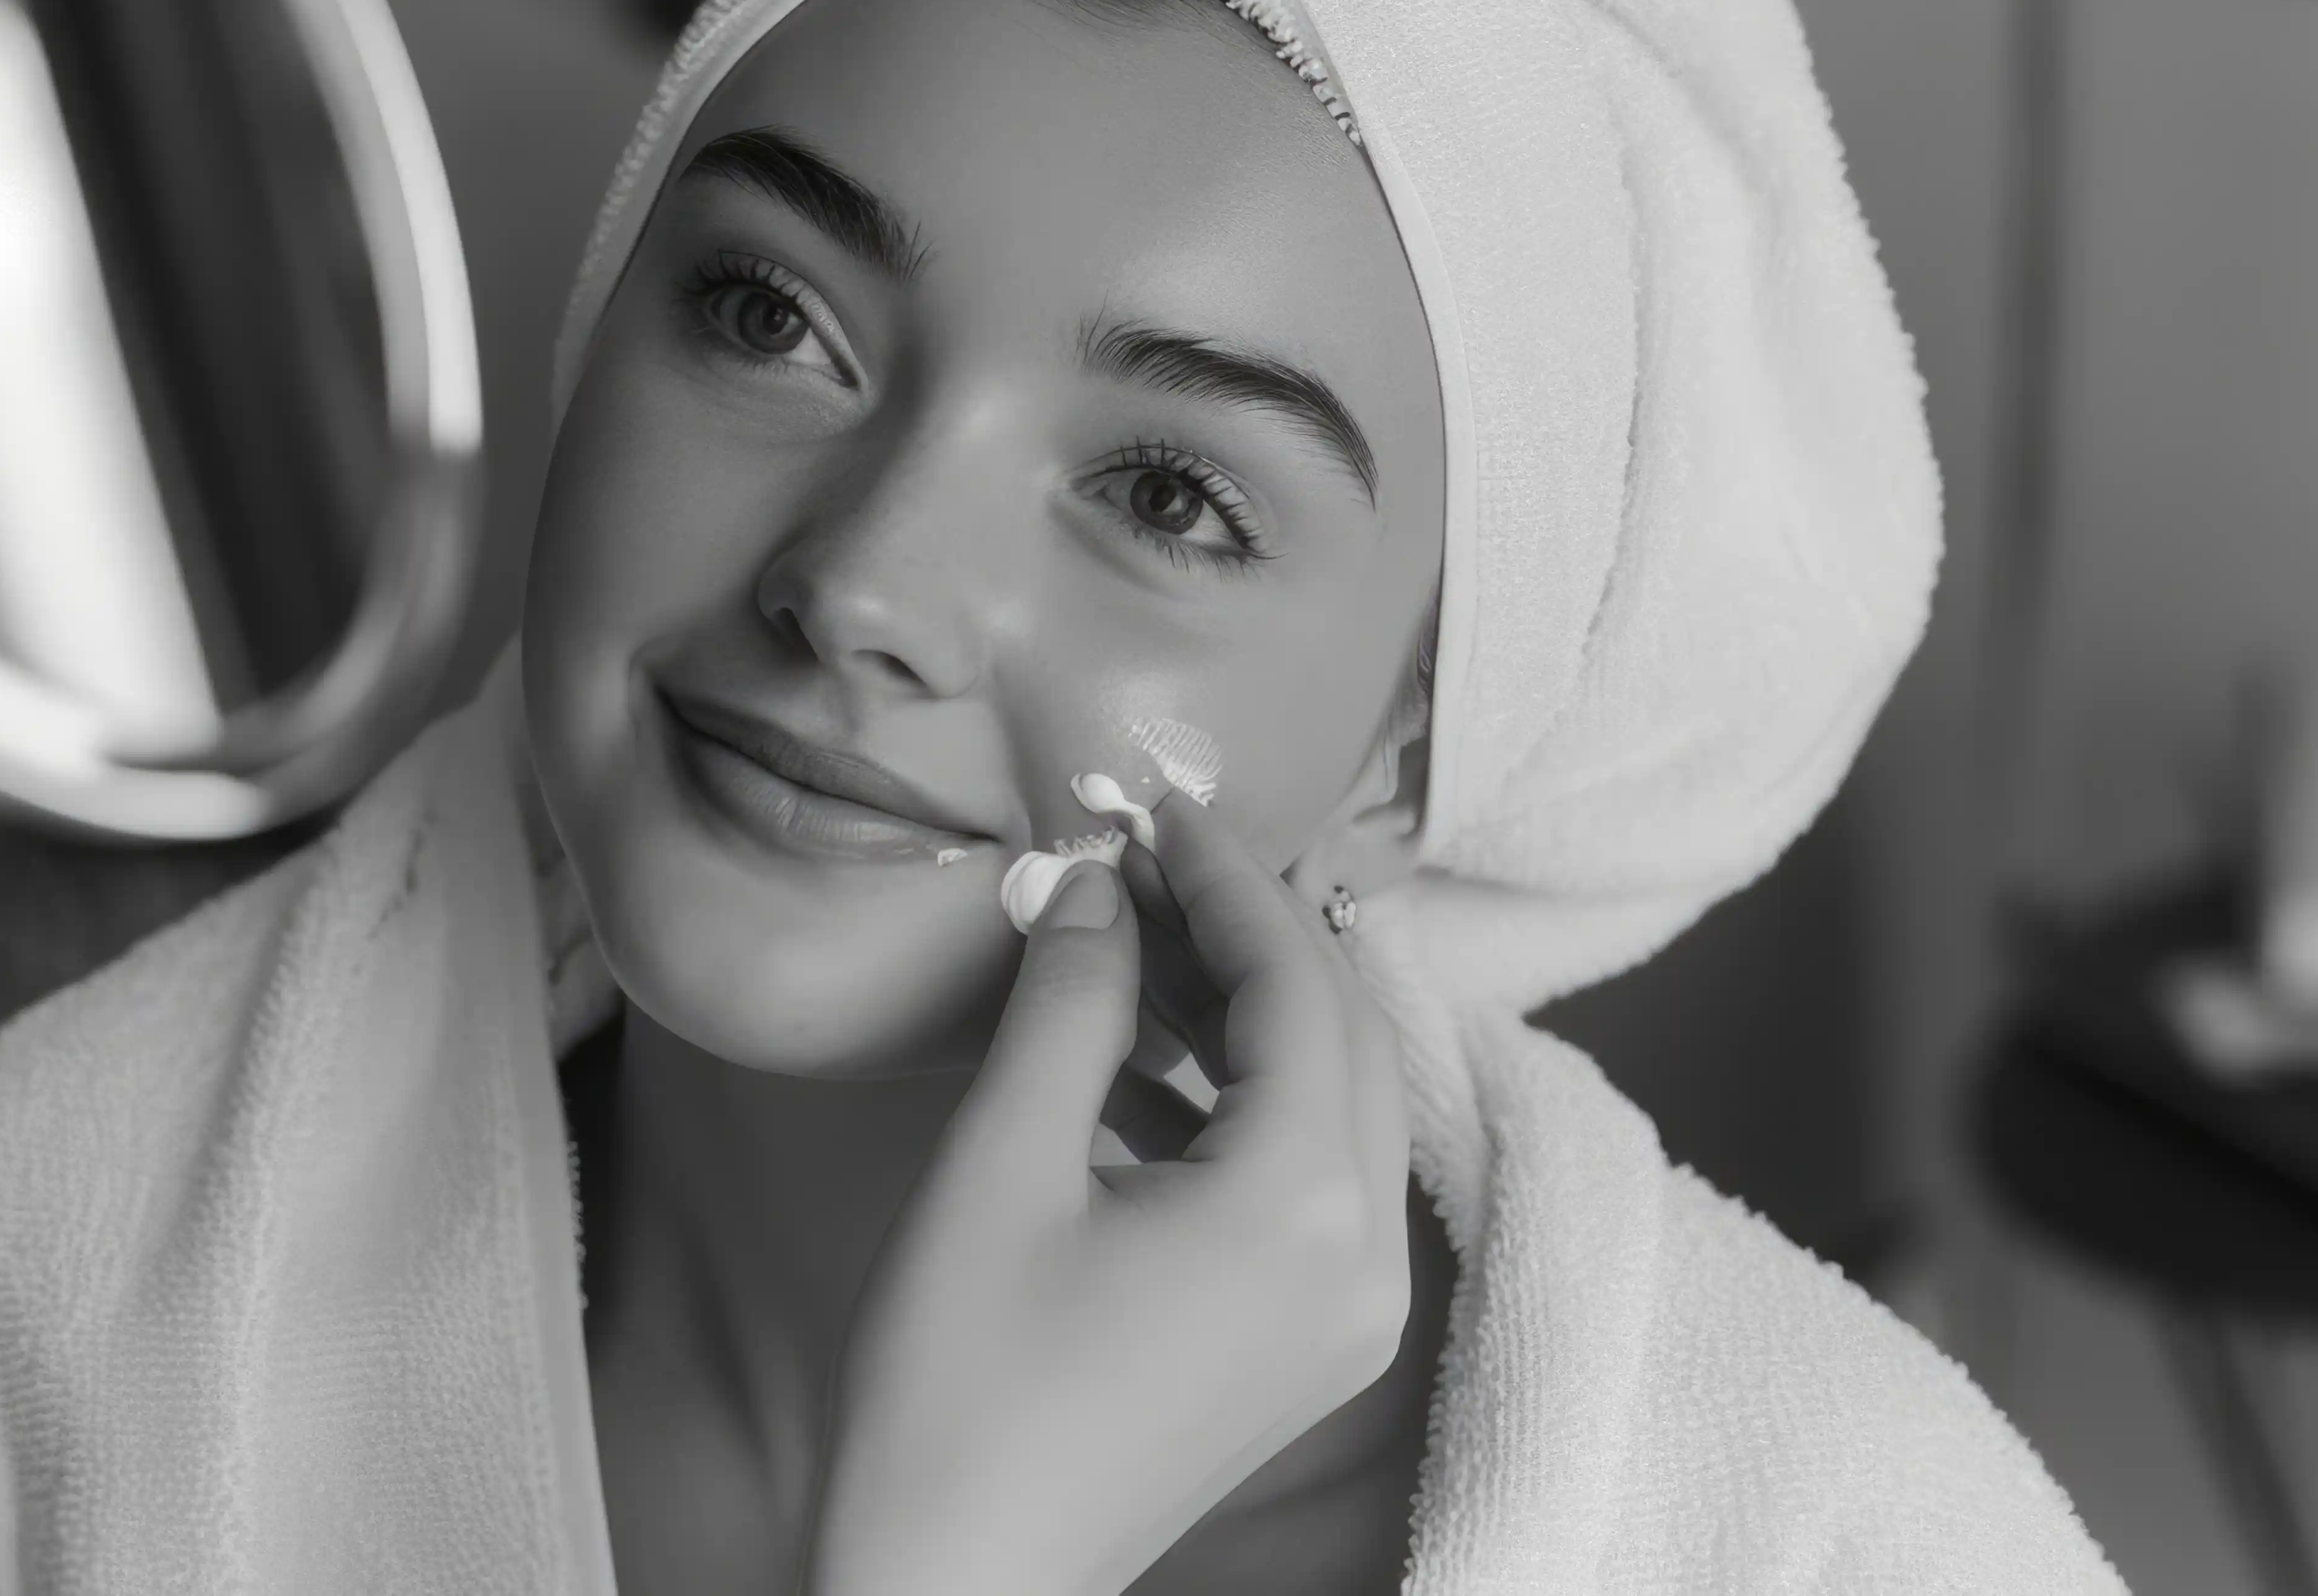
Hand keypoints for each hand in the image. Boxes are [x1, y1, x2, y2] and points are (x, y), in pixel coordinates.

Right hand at [804, 794, 1413, 1595]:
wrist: (954, 1586)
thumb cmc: (956, 1393)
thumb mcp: (998, 1169)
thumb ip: (1068, 1005)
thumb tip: (1096, 883)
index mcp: (1301, 1209)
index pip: (1299, 983)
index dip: (1225, 875)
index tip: (1149, 800)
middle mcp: (1362, 1262)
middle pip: (1338, 1036)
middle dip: (1245, 933)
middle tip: (1135, 857)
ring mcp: (1345, 1318)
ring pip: (1326, 1106)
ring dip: (1238, 1016)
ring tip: (1119, 944)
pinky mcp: (1304, 1351)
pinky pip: (1302, 1185)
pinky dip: (1231, 1108)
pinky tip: (1124, 1067)